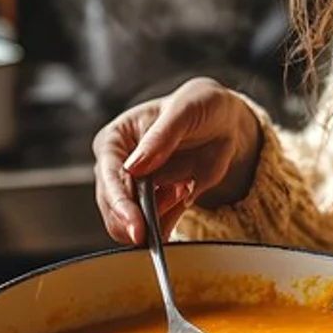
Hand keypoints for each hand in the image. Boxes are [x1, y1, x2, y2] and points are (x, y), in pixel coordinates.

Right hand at [93, 77, 262, 245]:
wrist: (224, 122)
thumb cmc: (199, 105)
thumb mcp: (184, 110)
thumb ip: (160, 137)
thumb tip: (134, 168)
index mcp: (116, 139)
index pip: (108, 176)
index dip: (119, 203)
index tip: (135, 226)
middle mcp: (119, 166)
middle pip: (113, 207)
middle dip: (138, 217)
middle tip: (177, 197)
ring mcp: (136, 188)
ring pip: (129, 223)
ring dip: (157, 217)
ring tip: (184, 185)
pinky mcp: (157, 203)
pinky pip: (155, 227)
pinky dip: (167, 227)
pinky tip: (184, 199)